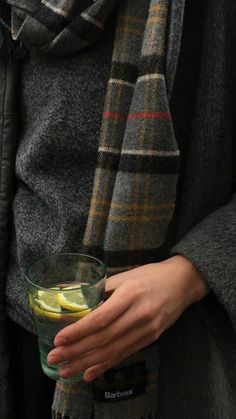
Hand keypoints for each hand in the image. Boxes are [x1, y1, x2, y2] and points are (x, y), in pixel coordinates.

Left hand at [47, 255, 207, 381]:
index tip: (59, 339)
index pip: (101, 318)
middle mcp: (140, 314)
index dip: (79, 331)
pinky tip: (89, 373)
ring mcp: (147, 329)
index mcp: (131, 294)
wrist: (183, 282)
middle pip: (104, 338)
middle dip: (76, 351)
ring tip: (66, 370)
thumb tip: (69, 291)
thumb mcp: (125, 275)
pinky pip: (125, 354)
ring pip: (113, 351)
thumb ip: (99, 287)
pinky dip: (106, 365)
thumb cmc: (150, 275)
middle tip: (55, 358)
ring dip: (87, 363)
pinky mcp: (151, 338)